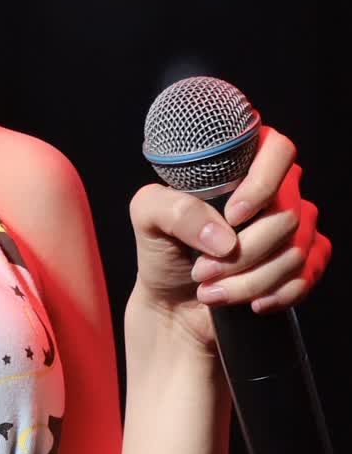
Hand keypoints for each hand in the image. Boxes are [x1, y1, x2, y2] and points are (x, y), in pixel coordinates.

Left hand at [128, 125, 331, 351]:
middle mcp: (275, 192)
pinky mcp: (301, 264)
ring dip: (249, 281)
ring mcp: (293, 229)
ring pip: (295, 251)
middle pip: (287, 213)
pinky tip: (250, 303)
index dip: (262, 184)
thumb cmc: (162, 250)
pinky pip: (307, 276)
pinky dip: (275, 294)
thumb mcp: (147, 217)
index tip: (232, 217)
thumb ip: (173, 209)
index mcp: (240, 167)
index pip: (277, 150)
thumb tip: (224, 238)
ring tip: (211, 290)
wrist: (172, 304)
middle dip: (242, 253)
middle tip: (201, 269)